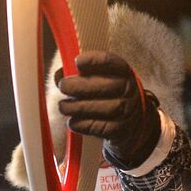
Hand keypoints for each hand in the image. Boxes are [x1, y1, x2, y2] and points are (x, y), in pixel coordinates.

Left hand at [56, 50, 162, 168]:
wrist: (131, 122)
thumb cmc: (107, 95)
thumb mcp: (99, 79)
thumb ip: (79, 74)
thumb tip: (59, 75)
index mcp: (123, 71)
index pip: (111, 62)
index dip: (94, 60)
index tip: (77, 62)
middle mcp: (129, 90)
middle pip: (108, 86)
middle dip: (81, 86)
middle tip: (63, 86)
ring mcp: (127, 111)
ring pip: (104, 108)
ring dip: (78, 107)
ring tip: (64, 107)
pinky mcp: (120, 130)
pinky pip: (100, 127)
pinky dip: (82, 124)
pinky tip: (72, 121)